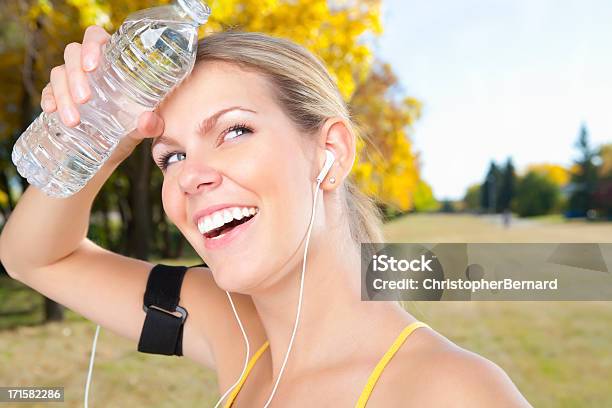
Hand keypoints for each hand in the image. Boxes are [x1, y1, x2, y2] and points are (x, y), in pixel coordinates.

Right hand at [41, 25, 164, 162]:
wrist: (114, 148)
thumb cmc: (132, 128)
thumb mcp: (144, 128)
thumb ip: (151, 125)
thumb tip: (147, 121)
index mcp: (111, 62)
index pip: (96, 37)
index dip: (91, 45)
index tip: (91, 66)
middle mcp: (89, 67)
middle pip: (72, 53)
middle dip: (75, 75)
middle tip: (84, 99)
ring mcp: (71, 80)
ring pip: (58, 73)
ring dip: (62, 94)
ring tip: (74, 120)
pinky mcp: (58, 96)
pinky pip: (47, 90)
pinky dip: (48, 99)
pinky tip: (51, 110)